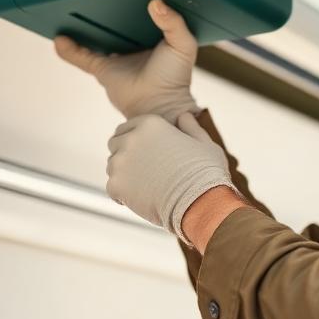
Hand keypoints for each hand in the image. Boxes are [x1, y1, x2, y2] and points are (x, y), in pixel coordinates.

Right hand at [54, 0, 199, 122]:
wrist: (160, 105)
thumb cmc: (176, 78)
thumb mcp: (182, 44)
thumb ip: (173, 22)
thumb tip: (155, 3)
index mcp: (155, 35)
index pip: (143, 12)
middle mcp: (134, 44)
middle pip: (116, 22)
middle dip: (108, 8)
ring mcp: (117, 56)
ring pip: (96, 36)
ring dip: (84, 25)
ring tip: (70, 5)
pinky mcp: (103, 69)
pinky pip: (82, 56)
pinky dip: (69, 49)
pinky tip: (59, 39)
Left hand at [106, 111, 237, 242]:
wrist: (199, 202)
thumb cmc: (205, 172)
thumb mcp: (204, 143)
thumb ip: (191, 127)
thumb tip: (184, 116)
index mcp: (150, 124)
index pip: (126, 127)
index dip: (134, 139)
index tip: (144, 152)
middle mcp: (131, 139)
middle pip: (115, 144)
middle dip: (125, 154)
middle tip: (143, 170)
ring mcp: (120, 162)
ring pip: (112, 167)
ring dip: (124, 174)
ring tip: (145, 186)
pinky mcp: (115, 185)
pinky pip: (112, 188)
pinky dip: (123, 195)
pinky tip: (141, 199)